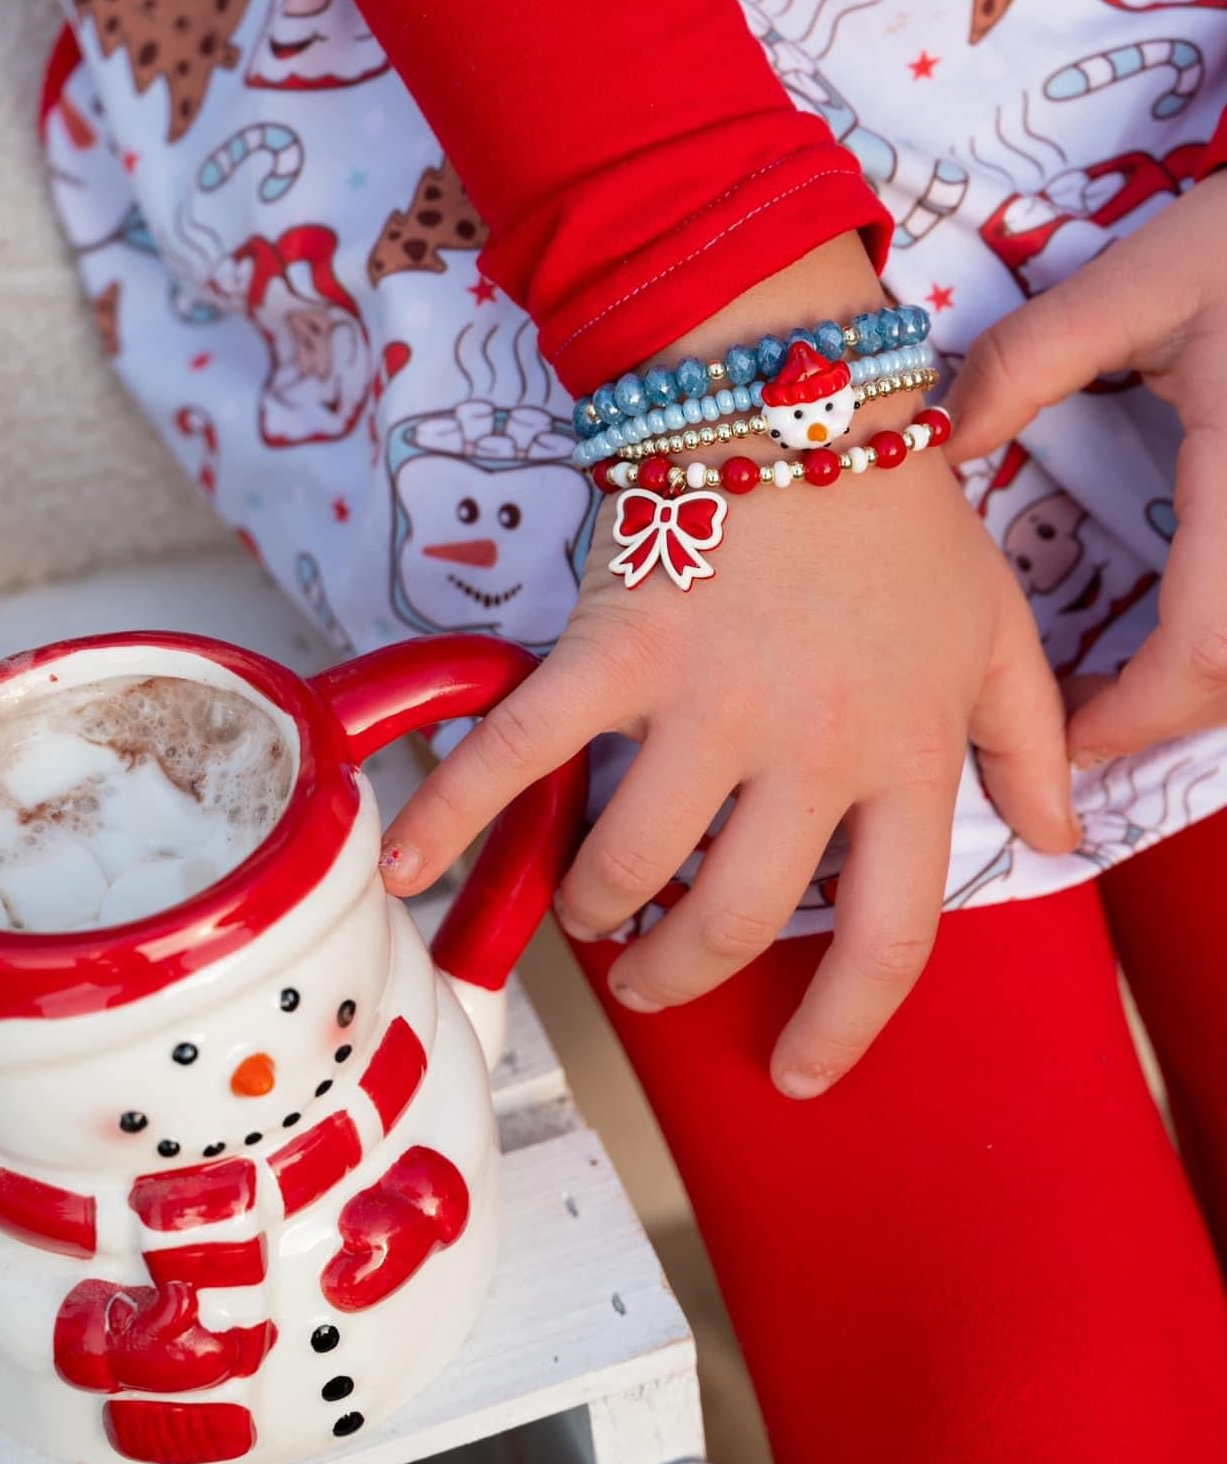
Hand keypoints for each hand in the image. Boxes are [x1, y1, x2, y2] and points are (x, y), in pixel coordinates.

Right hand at [381, 247, 1076, 1094]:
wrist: (797, 391)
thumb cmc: (900, 516)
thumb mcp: (998, 631)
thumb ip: (1032, 741)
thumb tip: (1054, 836)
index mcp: (904, 754)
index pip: (884, 938)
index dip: (841, 1026)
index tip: (799, 1072)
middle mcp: (807, 750)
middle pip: (734, 920)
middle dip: (680, 971)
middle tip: (651, 977)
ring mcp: (703, 704)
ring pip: (632, 866)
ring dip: (596, 910)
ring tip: (589, 913)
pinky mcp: (613, 653)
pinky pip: (521, 756)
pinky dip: (452, 816)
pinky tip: (407, 869)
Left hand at [944, 173, 1226, 765]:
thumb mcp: (1149, 276)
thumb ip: (1034, 357)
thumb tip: (941, 437)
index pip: (1203, 650)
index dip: (1131, 715)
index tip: (1062, 736)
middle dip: (1166, 712)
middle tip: (1083, 719)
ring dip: (1210, 682)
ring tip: (1133, 685)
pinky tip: (1197, 626)